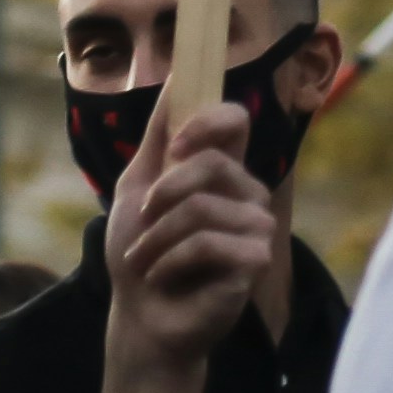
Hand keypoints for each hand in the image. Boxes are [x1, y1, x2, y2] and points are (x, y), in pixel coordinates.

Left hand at [102, 103, 281, 373]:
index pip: (235, 120)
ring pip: (201, 207)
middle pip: (210, 162)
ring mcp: (256, 227)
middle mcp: (246, 193)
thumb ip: (158, 138)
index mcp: (222, 170)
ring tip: (147, 261)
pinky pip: (208, 242)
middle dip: (161, 195)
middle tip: (143, 224)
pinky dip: (171, 261)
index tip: (176, 146)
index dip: (208, 120)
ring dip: (157, 237)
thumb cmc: (139, 254)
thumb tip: (176, 76)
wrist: (140, 316)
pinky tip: (164, 278)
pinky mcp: (255, 261)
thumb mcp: (137, 187)